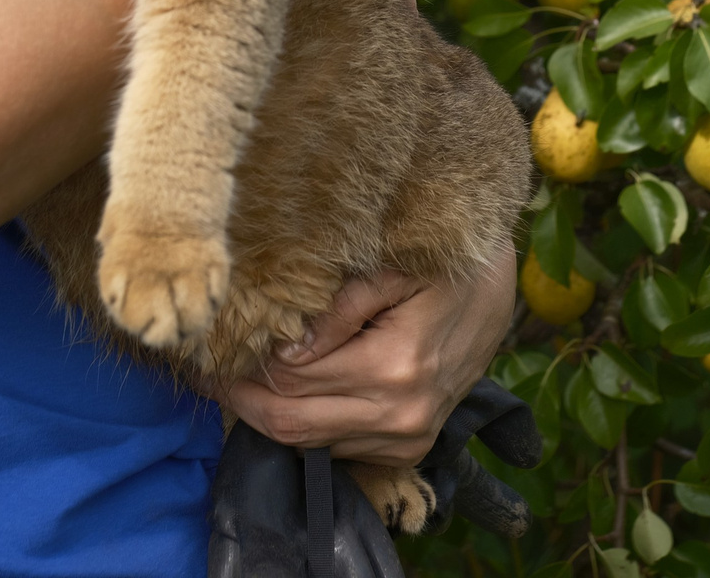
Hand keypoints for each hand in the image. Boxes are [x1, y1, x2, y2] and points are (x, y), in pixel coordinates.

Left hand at [217, 250, 514, 465]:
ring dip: (271, 412)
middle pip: (291, 423)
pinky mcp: (410, 447)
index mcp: (395, 366)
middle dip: (241, 399)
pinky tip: (292, 389)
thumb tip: (284, 345)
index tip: (216, 342)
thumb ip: (339, 306)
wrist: (500, 289)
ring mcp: (407, 438)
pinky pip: (338, 448)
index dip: (246, 363)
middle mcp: (400, 414)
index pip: (292, 378)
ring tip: (243, 374)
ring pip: (309, 443)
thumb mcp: (395, 266)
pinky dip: (308, 423)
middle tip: (209, 371)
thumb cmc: (447, 262)